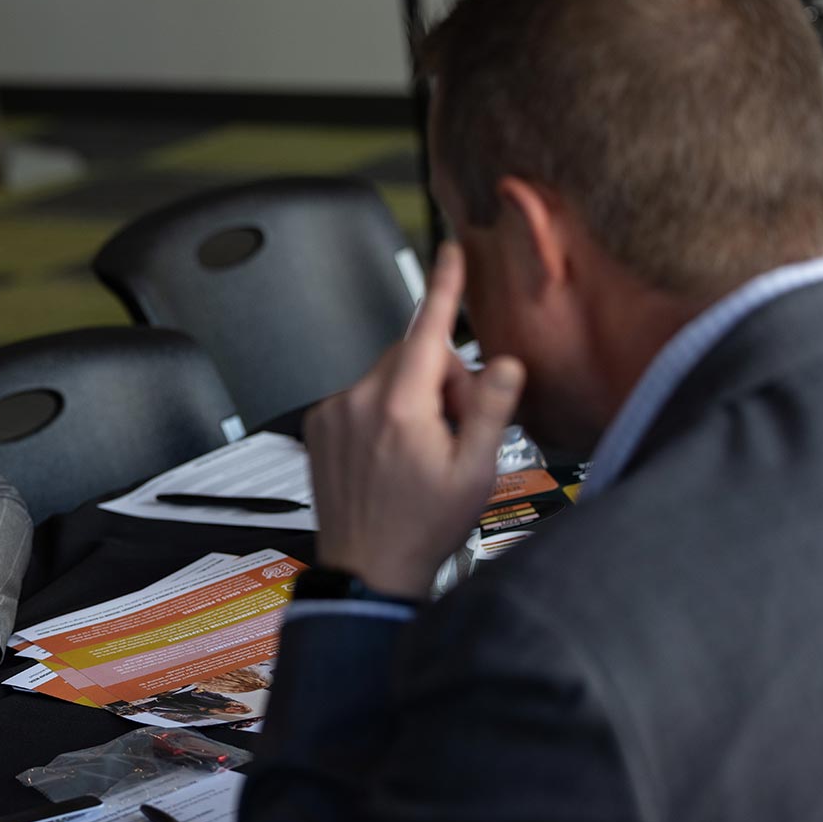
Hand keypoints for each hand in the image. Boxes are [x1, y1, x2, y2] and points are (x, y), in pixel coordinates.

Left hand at [304, 242, 524, 596]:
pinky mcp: (318, 425)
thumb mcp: (476, 471)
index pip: (428, 329)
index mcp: (401, 407)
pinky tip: (390, 456)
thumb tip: (504, 363)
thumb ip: (491, 409)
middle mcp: (358, 400)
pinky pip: (360, 398)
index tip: (451, 252)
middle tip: (456, 429)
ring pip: (386, 377)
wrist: (367, 569)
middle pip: (413, 356)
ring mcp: (332, 412)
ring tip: (420, 452)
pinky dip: (380, 412)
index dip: (444, 287)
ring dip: (410, 397)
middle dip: (442, 379)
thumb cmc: (423, 528)